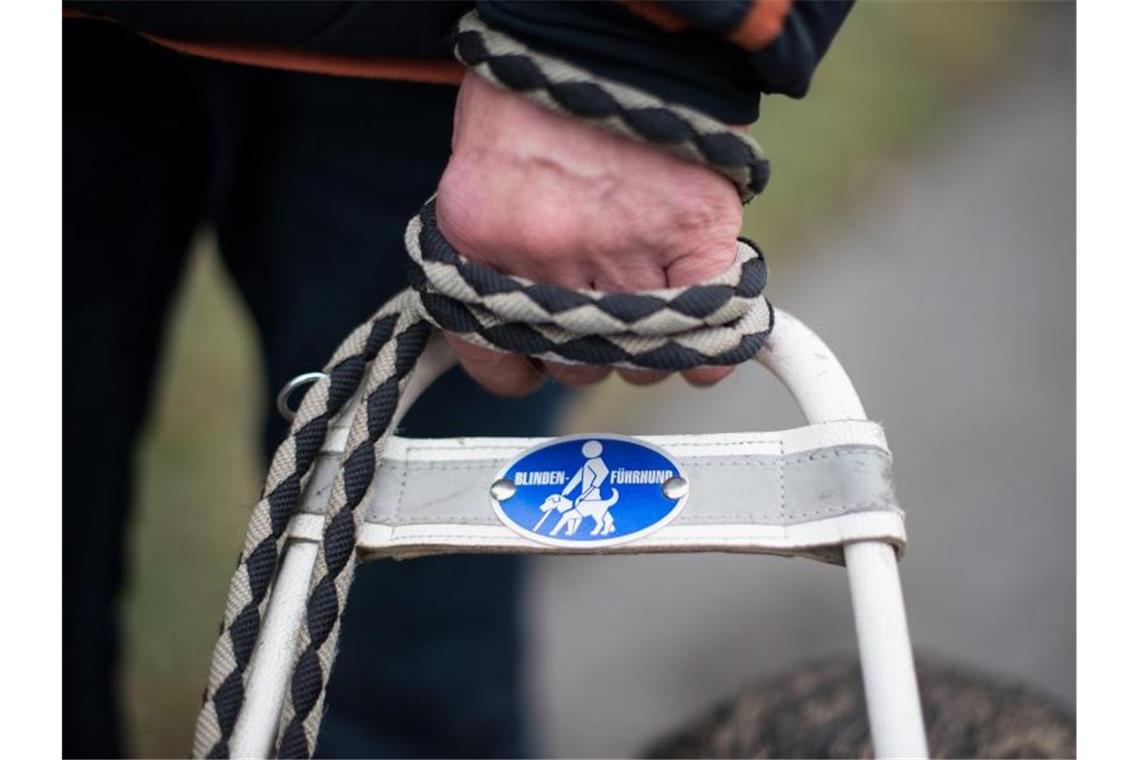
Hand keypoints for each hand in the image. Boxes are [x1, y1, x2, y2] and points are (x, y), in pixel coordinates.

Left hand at [435, 72, 743, 396]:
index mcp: (480, 234)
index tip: (535, 356)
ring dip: (648, 346)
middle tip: (602, 310)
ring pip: (640, 356)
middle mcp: (543, 253)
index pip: (496, 356)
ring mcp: (620, 245)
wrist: (603, 17)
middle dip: (589, 348)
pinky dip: (713, 344)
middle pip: (575, 363)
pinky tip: (708, 344)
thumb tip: (526, 303)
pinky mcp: (690, 226)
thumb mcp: (486, 162)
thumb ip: (499, 238)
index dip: (521, 363)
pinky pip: (709, 321)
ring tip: (653, 306)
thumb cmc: (538, 83)